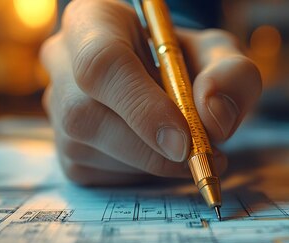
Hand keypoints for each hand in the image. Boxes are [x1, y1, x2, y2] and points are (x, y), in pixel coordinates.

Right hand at [40, 0, 260, 184]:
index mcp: (95, 21)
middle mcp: (62, 61)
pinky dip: (139, 175)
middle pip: (84, 115)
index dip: (142, 107)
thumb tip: (215, 119)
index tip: (184, 140)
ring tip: (190, 150)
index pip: (101, 64)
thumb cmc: (188, 62)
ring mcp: (56, 107)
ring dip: (150, 164)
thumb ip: (231, 76)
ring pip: (87, 151)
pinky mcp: (65, 148)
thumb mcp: (221, 55)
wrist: (167, 80)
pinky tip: (161, 156)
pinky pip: (96, 174)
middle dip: (148, 149)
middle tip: (201, 157)